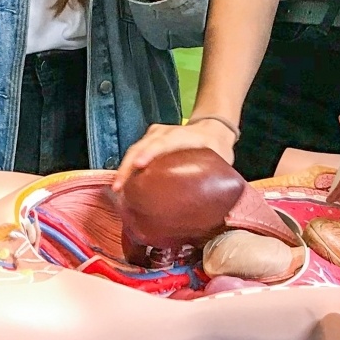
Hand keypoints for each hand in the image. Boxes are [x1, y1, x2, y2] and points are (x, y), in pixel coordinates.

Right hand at [113, 119, 235, 189]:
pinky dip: (128, 168)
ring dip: (125, 169)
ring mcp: (154, 135)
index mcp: (184, 136)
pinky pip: (135, 153)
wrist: (212, 127)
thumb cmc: (216, 146)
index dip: (150, 153)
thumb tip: (219, 211)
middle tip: (119, 188)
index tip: (139, 166)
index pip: (164, 142)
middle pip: (142, 146)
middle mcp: (165, 132)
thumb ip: (219, 178)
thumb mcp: (222, 159)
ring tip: (118, 190)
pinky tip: (124, 184)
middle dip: (128, 166)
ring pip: (135, 149)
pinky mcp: (148, 140)